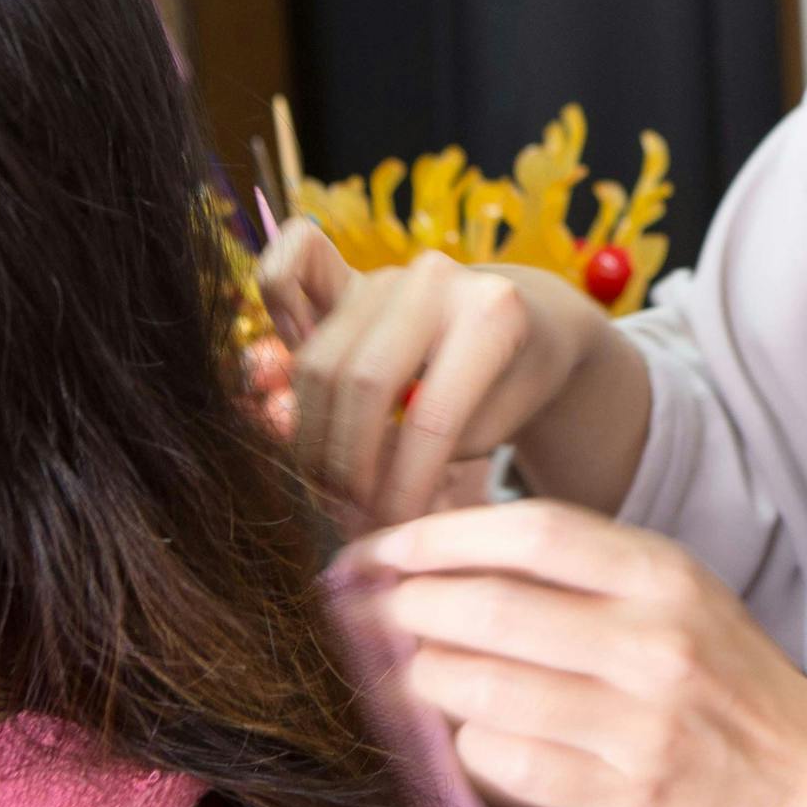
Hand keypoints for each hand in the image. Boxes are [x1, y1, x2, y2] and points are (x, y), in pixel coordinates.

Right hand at [273, 226, 606, 529]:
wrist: (530, 316)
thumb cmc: (516, 381)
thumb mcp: (497, 427)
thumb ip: (430, 457)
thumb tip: (353, 503)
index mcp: (492, 314)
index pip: (432, 418)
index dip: (404, 487)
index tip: (395, 533)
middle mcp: (434, 280)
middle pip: (361, 385)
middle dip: (349, 468)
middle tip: (353, 519)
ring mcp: (386, 273)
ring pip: (319, 362)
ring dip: (313, 441)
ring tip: (332, 493)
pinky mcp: (350, 277)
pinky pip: (287, 276)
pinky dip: (277, 323)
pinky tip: (291, 388)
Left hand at [360, 499, 806, 806]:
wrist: (805, 771)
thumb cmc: (721, 671)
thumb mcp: (673, 590)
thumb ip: (579, 564)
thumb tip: (447, 540)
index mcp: (665, 576)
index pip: (532, 530)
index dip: (441, 534)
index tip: (386, 546)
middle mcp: (657, 644)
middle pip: (492, 609)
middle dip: (412, 607)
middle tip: (381, 611)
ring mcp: (642, 725)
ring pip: (484, 691)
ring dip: (426, 678)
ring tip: (419, 672)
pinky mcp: (625, 797)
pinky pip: (505, 763)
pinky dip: (466, 745)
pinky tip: (470, 733)